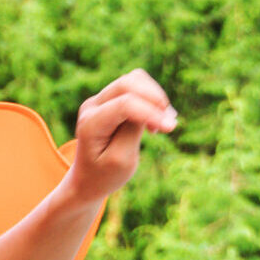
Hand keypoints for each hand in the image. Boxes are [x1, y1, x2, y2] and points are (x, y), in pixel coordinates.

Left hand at [65, 69, 170, 205]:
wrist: (89, 179)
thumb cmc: (104, 174)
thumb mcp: (121, 159)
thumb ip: (132, 131)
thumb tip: (149, 106)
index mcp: (89, 124)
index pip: (124, 105)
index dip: (152, 112)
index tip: (171, 128)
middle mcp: (91, 107)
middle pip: (128, 83)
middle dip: (155, 99)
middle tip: (169, 123)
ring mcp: (99, 100)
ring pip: (134, 79)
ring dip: (155, 96)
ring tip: (162, 122)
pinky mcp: (110, 100)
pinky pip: (136, 85)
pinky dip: (151, 96)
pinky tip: (155, 118)